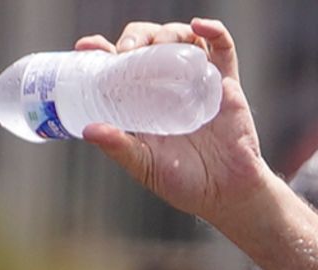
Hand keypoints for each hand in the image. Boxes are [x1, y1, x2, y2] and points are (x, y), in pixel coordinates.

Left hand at [76, 20, 265, 229]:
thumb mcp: (145, 166)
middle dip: (136, 36)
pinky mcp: (226, 84)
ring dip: (168, 31)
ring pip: (182, 38)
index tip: (88, 47)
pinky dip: (214, 30)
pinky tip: (200, 26)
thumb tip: (89, 130)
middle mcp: (170, 85)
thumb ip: (120, 147)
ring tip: (160, 43)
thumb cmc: (186, 183)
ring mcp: (198, 81)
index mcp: (145, 99)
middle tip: (128, 50)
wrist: (228, 195)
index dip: (104, 49)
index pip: (121, 63)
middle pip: (149, 41)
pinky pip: (223, 48)